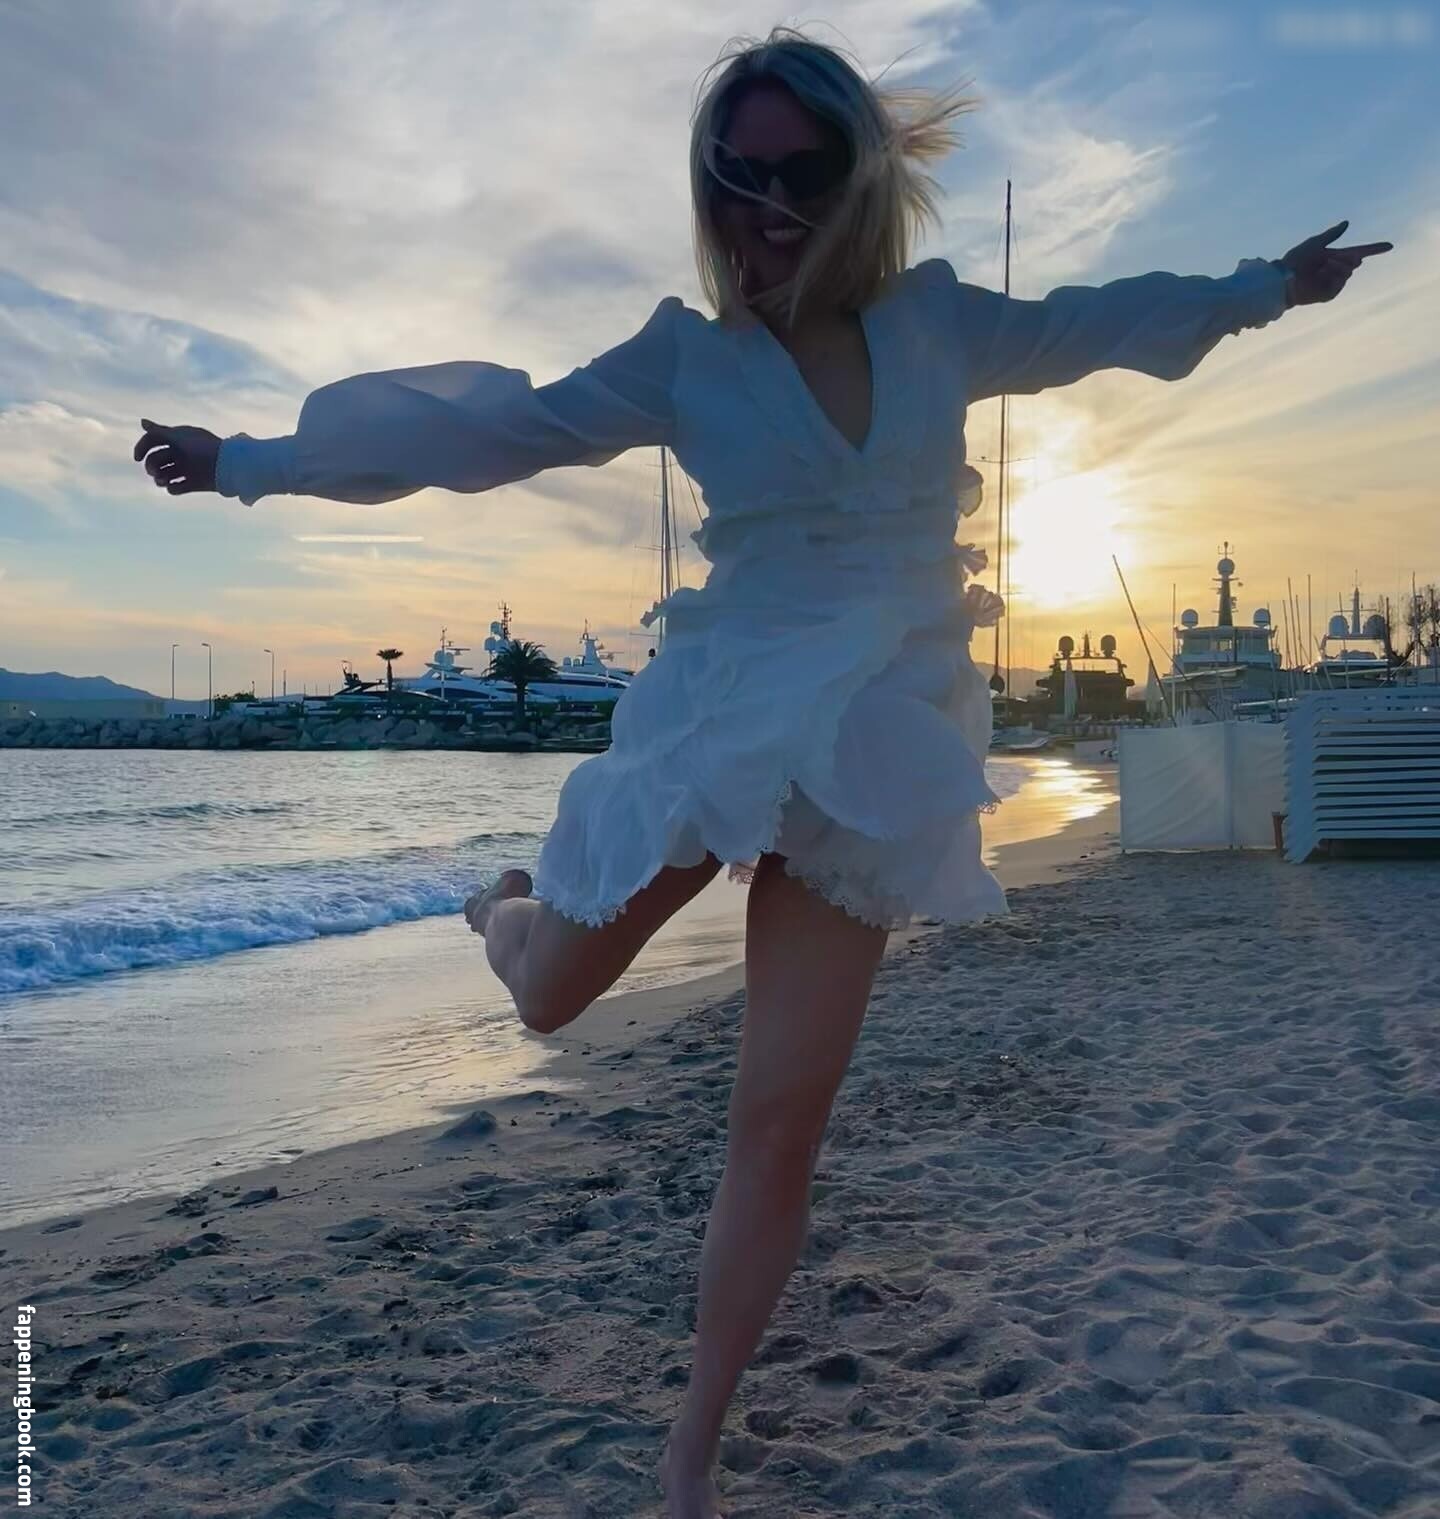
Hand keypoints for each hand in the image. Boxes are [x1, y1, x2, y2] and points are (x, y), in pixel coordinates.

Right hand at [133, 418, 221, 494]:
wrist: (229, 467)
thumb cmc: (205, 448)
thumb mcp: (181, 438)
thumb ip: (160, 431)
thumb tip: (142, 421)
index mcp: (178, 439)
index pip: (153, 441)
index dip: (142, 448)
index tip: (137, 458)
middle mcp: (181, 453)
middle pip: (157, 459)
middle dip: (152, 465)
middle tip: (154, 472)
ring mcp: (188, 468)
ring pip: (165, 474)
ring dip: (159, 478)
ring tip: (162, 482)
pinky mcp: (194, 483)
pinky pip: (177, 488)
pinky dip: (172, 488)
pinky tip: (172, 488)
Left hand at [1277, 220, 1392, 306]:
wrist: (1284, 278)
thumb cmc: (1295, 259)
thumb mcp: (1315, 243)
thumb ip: (1332, 234)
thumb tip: (1346, 223)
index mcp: (1335, 256)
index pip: (1360, 252)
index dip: (1375, 249)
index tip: (1390, 245)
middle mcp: (1336, 270)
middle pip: (1354, 262)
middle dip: (1344, 258)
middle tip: (1327, 260)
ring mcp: (1333, 283)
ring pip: (1348, 273)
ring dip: (1336, 268)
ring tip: (1320, 268)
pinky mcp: (1328, 295)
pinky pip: (1340, 285)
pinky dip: (1331, 278)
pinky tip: (1319, 278)